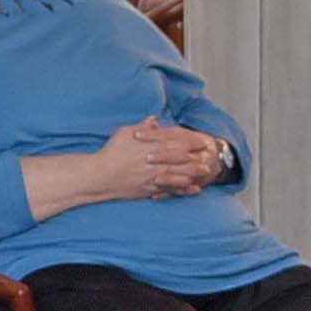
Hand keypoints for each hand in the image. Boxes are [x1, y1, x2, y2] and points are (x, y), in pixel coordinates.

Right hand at [95, 115, 227, 201]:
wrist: (101, 176)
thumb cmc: (111, 152)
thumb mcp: (125, 132)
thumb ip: (142, 127)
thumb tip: (153, 120)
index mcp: (151, 146)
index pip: (175, 141)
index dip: (190, 141)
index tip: (201, 140)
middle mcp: (155, 161)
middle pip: (181, 158)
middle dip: (196, 157)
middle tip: (208, 156)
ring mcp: (153, 176)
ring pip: (179, 174)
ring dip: (193, 173)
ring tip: (205, 172)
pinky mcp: (150, 189)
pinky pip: (171, 190)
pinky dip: (183, 189)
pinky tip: (193, 189)